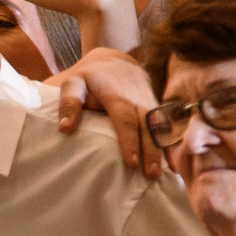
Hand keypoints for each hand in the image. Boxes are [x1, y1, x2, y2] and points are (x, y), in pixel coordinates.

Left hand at [50, 46, 161, 176]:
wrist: (116, 61)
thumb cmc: (91, 78)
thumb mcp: (74, 83)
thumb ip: (69, 103)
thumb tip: (65, 127)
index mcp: (118, 95)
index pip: (125, 120)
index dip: (129, 141)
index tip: (131, 163)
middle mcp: (139, 99)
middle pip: (147, 126)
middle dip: (150, 151)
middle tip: (151, 175)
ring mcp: (151, 103)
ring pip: (159, 127)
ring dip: (160, 150)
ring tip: (158, 174)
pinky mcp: (157, 108)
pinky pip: (165, 126)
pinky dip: (168, 143)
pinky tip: (169, 164)